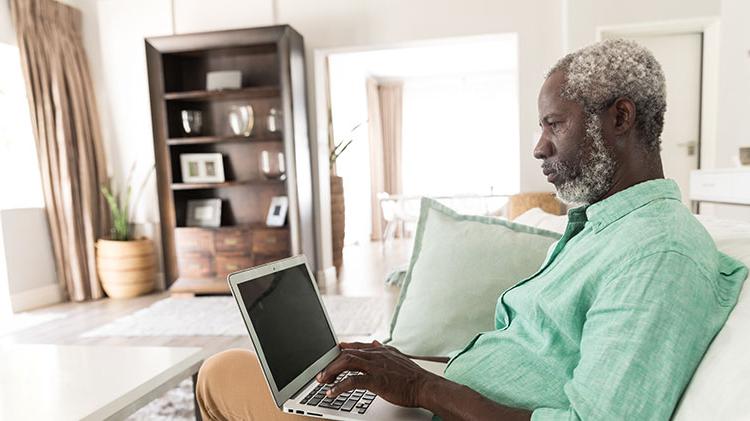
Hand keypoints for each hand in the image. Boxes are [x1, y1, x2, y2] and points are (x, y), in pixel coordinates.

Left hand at [316, 340, 439, 407]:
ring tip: (322, 381)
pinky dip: (339, 387)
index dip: (341, 350)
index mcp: (380, 351)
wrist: (425, 386)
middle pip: (346, 354)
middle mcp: (376, 356)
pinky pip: (352, 381)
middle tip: (322, 373)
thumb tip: (375, 344)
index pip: (355, 347)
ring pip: (346, 362)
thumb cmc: (412, 376)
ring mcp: (375, 367)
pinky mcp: (376, 381)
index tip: (331, 353)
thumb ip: (384, 350)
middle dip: (331, 363)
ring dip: (331, 371)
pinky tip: (332, 392)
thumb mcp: (397, 357)